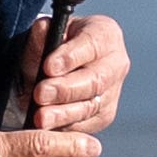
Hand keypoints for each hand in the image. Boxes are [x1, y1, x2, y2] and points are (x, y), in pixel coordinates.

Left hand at [24, 12, 129, 135]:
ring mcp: (113, 91)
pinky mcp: (105, 114)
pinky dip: (67, 127)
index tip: (48, 67)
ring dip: (64, 114)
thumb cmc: (52, 47)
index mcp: (106, 35)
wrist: (56, 68)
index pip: (92, 44)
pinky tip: (48, 127)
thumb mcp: (44, 35)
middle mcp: (116, 64)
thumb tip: (43, 29)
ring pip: (91, 106)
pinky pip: (87, 124)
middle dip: (66, 89)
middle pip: (96, 80)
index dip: (70, 57)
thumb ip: (42, 32)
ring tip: (40, 117)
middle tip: (40, 94)